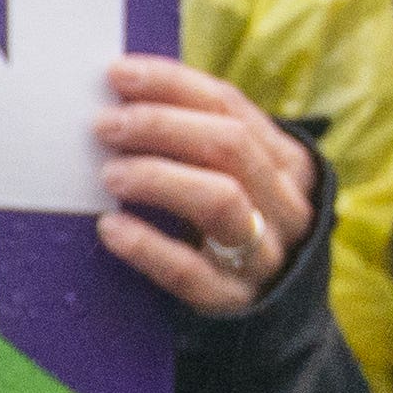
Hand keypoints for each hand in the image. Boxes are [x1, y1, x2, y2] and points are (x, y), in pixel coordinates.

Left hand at [94, 55, 323, 317]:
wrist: (274, 318)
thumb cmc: (239, 229)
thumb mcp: (239, 180)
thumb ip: (200, 142)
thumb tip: (125, 96)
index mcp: (287, 162)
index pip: (230, 105)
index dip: (173, 84)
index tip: (119, 74)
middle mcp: (285, 204)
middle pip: (229, 145)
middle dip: (162, 125)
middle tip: (106, 124)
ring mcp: (264, 255)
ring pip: (220, 200)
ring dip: (158, 177)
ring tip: (109, 174)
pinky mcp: (234, 301)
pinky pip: (191, 272)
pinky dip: (147, 246)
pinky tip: (111, 228)